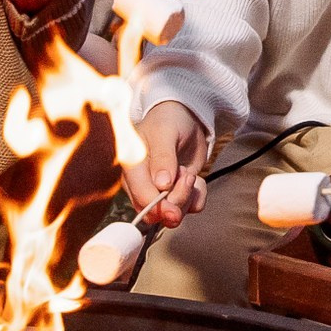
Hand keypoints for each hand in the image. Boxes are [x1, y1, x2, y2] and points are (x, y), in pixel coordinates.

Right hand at [121, 100, 209, 227]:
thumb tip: (161, 185)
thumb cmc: (168, 120)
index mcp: (132, 166)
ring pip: (174, 213)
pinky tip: (196, 180)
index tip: (174, 208)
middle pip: (156, 211)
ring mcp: (159, 191)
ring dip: (188, 196)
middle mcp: (141, 183)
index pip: (139, 195)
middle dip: (177, 199)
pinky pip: (190, 208)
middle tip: (188, 175)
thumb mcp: (165, 133)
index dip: (157, 206)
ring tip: (189, 173)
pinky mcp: (176, 193)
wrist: (185, 117)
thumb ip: (163, 158)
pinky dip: (198, 197)